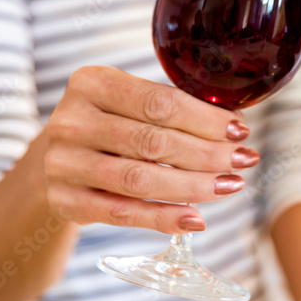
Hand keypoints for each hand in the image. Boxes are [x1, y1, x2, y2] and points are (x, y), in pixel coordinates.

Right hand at [42, 66, 257, 234]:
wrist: (57, 155)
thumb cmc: (109, 122)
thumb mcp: (128, 101)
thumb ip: (171, 107)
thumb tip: (233, 125)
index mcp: (91, 82)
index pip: (158, 102)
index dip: (205, 119)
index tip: (240, 131)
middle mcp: (71, 120)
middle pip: (152, 141)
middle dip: (206, 154)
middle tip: (243, 161)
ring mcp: (63, 163)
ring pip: (139, 179)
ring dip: (192, 186)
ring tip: (229, 186)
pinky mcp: (64, 200)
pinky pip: (122, 214)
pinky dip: (163, 218)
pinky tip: (195, 219)